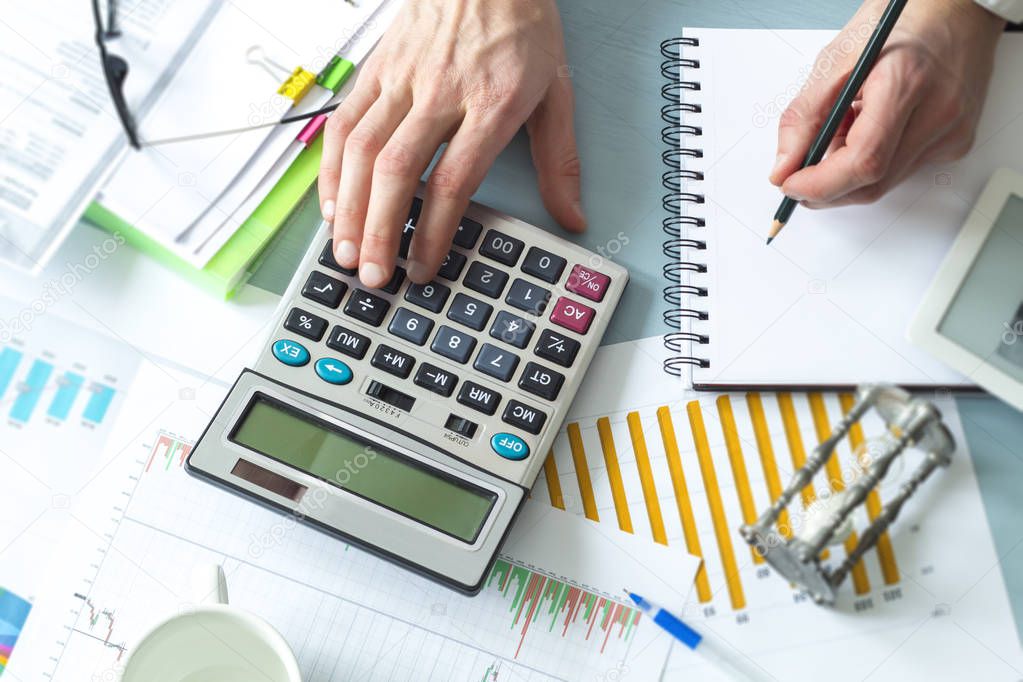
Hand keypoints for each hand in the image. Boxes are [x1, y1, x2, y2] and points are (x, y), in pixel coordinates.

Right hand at [317, 0, 584, 287]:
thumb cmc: (522, 25)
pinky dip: (332, 167)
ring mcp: (402, 80)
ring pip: (362, 151)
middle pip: (397, 172)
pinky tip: (331, 202)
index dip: (434, 232)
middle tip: (374, 275)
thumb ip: (559, 159)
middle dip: (381, 232)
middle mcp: (441, 92)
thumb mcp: (557, 90)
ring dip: (349, 208)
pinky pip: (344, 123)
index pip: (453, 180)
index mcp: (491, 103)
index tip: (424, 266)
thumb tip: (570, 215)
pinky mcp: (377, 69)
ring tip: (345, 252)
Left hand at [769, 0, 1005, 207]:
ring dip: (847, 170)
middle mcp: (939, 113)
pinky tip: (868, 129)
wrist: (954, 10)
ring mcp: (952, 131)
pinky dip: (872, 161)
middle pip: (873, 182)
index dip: (820, 183)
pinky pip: (901, 170)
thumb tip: (784, 167)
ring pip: (884, 182)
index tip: (790, 184)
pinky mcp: (956, 142)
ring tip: (843, 128)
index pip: (863, 161)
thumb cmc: (898, 23)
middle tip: (800, 171)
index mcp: (906, 83)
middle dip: (827, 186)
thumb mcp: (836, 58)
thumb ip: (804, 116)